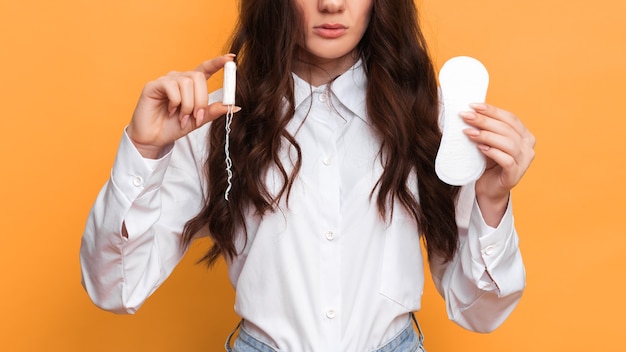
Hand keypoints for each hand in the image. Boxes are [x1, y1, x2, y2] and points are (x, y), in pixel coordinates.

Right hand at [127, 54, 238, 158]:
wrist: (154, 138)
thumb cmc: (173, 127)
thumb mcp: (198, 120)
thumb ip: (213, 111)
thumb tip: (234, 106)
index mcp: (191, 85)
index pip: (205, 68)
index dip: (218, 62)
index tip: (231, 58)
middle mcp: (179, 79)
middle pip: (199, 77)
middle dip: (201, 100)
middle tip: (196, 117)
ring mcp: (166, 80)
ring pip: (187, 83)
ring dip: (188, 105)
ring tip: (182, 117)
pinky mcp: (154, 85)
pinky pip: (172, 87)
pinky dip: (175, 102)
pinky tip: (169, 110)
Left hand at [461, 103, 535, 225]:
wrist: (487, 190)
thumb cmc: (488, 163)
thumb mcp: (488, 141)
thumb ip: (486, 128)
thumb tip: (470, 110)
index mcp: (524, 135)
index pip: (510, 118)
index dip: (492, 110)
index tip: (473, 105)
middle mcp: (528, 147)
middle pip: (507, 129)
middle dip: (484, 121)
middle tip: (466, 116)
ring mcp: (524, 162)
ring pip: (508, 143)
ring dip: (486, 135)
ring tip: (468, 132)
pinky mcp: (515, 175)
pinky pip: (506, 160)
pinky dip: (493, 152)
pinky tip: (480, 148)